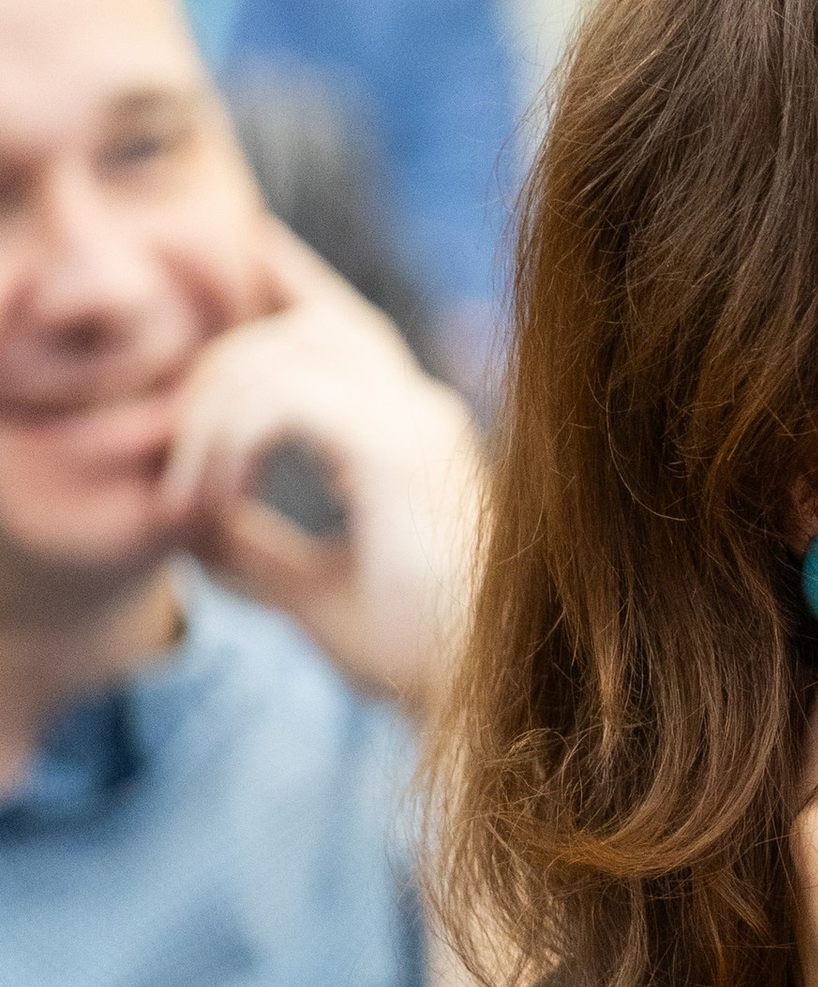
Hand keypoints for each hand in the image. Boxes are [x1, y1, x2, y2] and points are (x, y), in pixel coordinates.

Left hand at [158, 222, 484, 711]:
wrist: (480, 702)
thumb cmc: (418, 660)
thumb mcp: (313, 592)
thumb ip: (255, 550)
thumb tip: (185, 525)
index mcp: (416, 434)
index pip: (340, 327)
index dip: (283, 285)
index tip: (221, 286)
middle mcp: (424, 413)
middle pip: (299, 327)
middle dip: (215, 374)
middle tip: (169, 463)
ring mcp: (418, 426)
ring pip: (284, 351)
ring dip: (212, 412)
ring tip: (186, 493)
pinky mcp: (399, 454)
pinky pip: (286, 402)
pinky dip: (230, 441)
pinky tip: (211, 499)